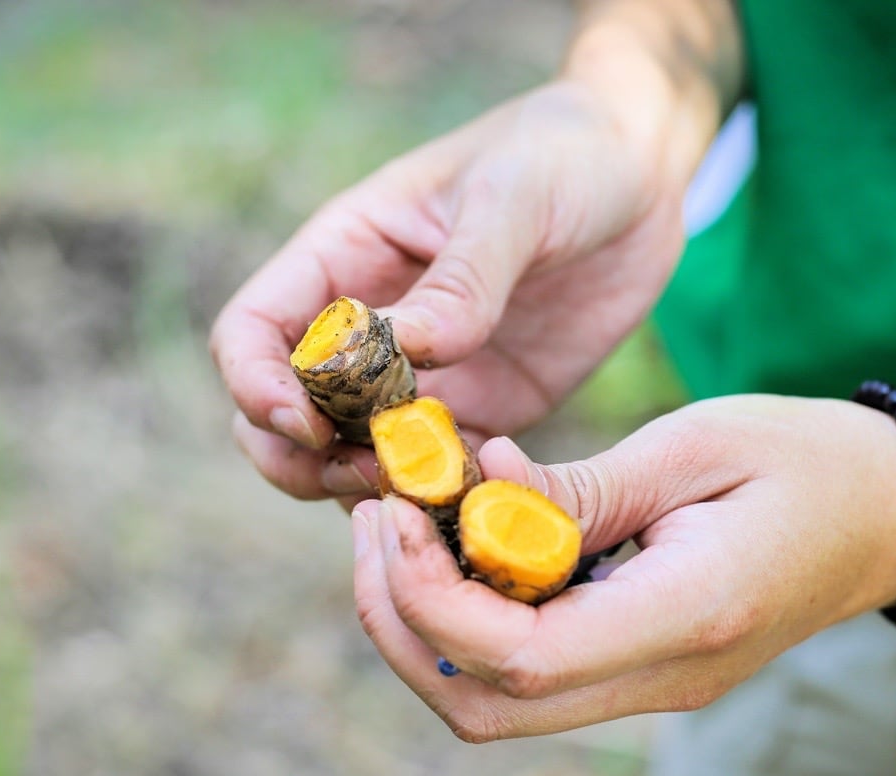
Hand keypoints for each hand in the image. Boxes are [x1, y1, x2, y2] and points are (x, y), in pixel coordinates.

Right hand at [211, 76, 712, 502]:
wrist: (643, 176)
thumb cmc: (564, 154)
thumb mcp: (514, 198)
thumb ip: (462, 277)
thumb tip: (407, 350)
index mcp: (344, 257)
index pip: (252, 332)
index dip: (258, 386)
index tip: (306, 422)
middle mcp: (367, 324)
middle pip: (281, 415)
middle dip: (299, 458)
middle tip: (364, 476)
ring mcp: (421, 375)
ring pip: (348, 455)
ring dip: (365, 487)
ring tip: (424, 494)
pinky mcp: (480, 409)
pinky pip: (434, 471)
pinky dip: (438, 497)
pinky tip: (477, 502)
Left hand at [350, 395, 895, 740]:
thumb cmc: (812, 460)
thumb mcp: (695, 443)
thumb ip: (578, 484)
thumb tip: (474, 492)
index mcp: (686, 616)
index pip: (519, 659)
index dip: (430, 597)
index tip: (396, 512)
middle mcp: (663, 676)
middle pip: (485, 707)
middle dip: (400, 623)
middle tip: (373, 521)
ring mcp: (652, 685)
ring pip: (497, 702)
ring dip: (424, 623)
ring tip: (397, 520)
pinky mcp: (642, 667)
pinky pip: (530, 669)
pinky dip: (472, 613)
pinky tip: (459, 532)